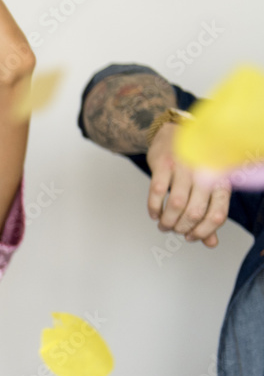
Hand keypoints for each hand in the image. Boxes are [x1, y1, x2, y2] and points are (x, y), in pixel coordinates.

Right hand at [147, 123, 229, 246]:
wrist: (173, 133)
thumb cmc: (192, 163)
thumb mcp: (206, 187)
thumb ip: (208, 215)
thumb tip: (210, 242)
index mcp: (221, 180)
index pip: (217, 214)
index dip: (203, 232)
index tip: (192, 237)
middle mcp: (205, 172)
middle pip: (195, 212)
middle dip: (181, 228)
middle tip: (174, 230)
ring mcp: (184, 167)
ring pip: (176, 204)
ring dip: (167, 221)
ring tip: (163, 225)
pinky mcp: (164, 163)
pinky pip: (157, 192)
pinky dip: (153, 208)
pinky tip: (154, 213)